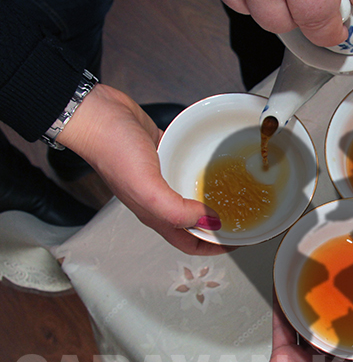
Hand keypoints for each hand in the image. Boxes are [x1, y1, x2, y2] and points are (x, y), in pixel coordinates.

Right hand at [57, 84, 228, 255]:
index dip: (214, 247)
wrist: (97, 115)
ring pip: (193, 193)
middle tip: (246, 215)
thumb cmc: (113, 150)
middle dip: (220, 224)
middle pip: (195, 221)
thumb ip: (177, 211)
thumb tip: (210, 222)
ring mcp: (161, 175)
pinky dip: (204, 167)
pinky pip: (188, 165)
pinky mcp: (163, 152)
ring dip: (214, 194)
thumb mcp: (147, 188)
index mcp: (154, 214)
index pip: (189, 242)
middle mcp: (159, 198)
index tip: (239, 240)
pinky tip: (217, 160)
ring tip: (237, 189)